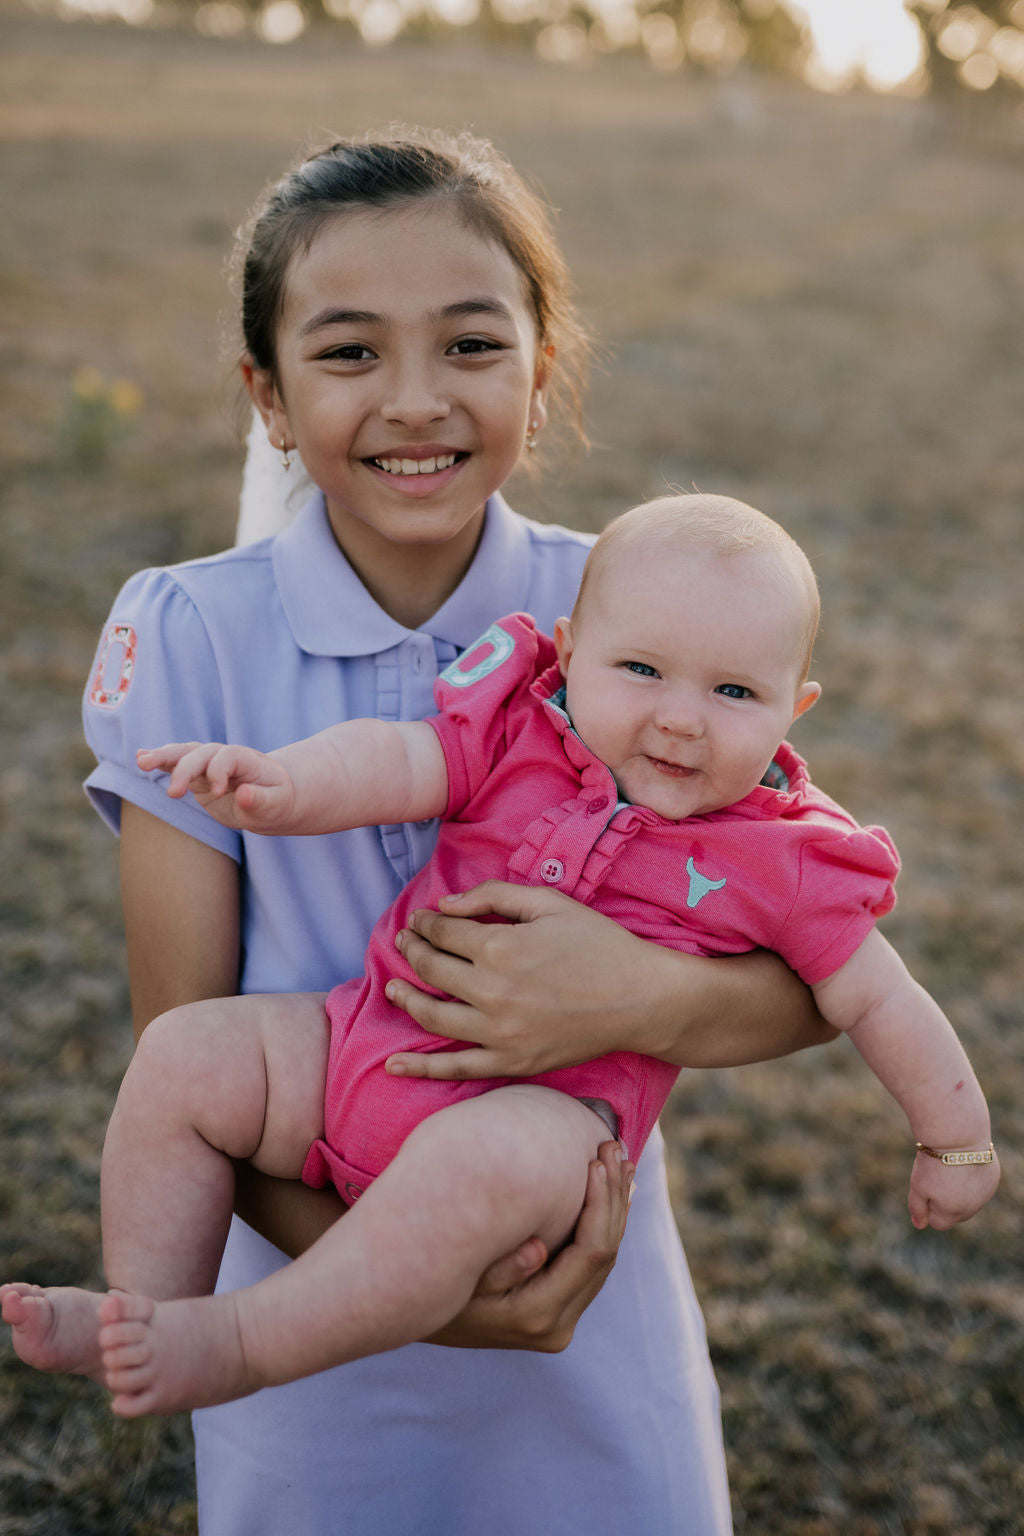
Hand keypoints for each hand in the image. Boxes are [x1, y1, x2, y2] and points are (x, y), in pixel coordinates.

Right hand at [137, 741, 296, 831]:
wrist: (271, 797)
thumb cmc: (276, 800)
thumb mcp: (276, 804)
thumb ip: (261, 800)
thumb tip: (243, 795)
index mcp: (246, 759)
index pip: (227, 757)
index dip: (219, 771)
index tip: (219, 792)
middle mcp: (224, 756)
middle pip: (200, 753)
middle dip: (185, 769)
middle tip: (173, 793)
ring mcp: (208, 764)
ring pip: (184, 754)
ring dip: (163, 757)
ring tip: (141, 761)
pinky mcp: (196, 776)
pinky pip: (176, 764)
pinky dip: (160, 762)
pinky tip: (141, 759)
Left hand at [383, 881, 670, 1079]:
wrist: (641, 999)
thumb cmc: (599, 944)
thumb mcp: (549, 903)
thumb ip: (493, 896)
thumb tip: (446, 904)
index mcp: (499, 948)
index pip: (443, 933)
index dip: (426, 922)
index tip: (422, 919)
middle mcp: (491, 992)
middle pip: (431, 970)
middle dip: (412, 951)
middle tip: (406, 942)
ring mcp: (499, 1033)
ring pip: (432, 1017)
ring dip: (406, 999)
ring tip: (393, 987)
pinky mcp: (511, 1062)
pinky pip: (456, 1069)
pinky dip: (421, 1069)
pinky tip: (395, 1065)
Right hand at [425, 1140, 634, 1349]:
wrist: (402, 1312)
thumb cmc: (425, 1284)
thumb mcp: (454, 1274)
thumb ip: (498, 1267)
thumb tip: (540, 1248)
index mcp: (537, 1316)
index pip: (591, 1253)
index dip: (600, 1203)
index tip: (597, 1161)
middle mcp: (556, 1326)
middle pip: (605, 1253)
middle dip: (613, 1197)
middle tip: (614, 1146)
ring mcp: (558, 1322)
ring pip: (603, 1257)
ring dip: (612, 1206)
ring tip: (619, 1161)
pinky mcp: (555, 1310)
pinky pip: (590, 1262)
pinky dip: (601, 1222)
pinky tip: (608, 1191)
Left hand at [908, 1147, 999, 1229]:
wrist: (959, 1136)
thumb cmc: (934, 1162)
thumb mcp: (918, 1186)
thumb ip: (918, 1209)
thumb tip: (920, 1225)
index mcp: (952, 1212)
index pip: (938, 1223)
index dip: (928, 1206)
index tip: (925, 1186)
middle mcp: (972, 1208)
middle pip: (955, 1214)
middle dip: (945, 1201)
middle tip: (937, 1177)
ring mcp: (985, 1194)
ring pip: (969, 1200)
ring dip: (960, 1191)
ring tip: (951, 1168)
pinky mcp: (993, 1178)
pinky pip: (980, 1186)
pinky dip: (972, 1179)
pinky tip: (964, 1162)